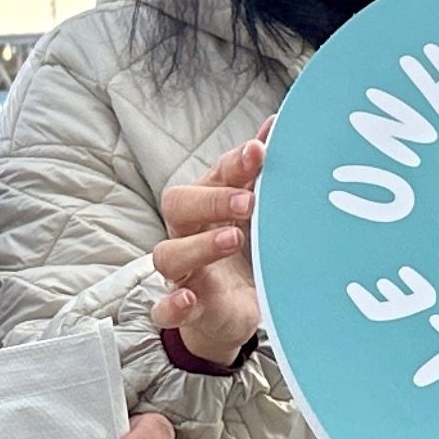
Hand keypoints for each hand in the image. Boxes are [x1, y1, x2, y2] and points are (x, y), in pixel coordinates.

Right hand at [152, 129, 266, 367]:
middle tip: (249, 202)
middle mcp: (189, 234)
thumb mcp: (257, 216)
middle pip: (178, 205)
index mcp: (208, 206)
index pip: (213, 176)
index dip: (233, 164)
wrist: (232, 312)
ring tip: (233, 239)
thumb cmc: (242, 255)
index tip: (259, 152)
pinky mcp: (187, 311)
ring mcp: (185, 273)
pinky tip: (189, 298)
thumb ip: (262, 175)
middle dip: (211, 200)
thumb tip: (275, 125)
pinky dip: (172, 304)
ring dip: (199, 246)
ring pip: (168, 255)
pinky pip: (163, 309)